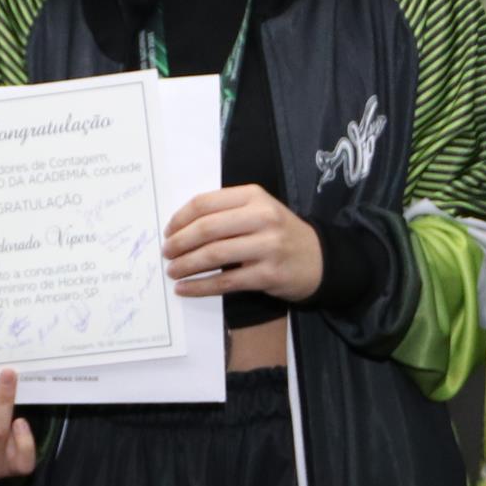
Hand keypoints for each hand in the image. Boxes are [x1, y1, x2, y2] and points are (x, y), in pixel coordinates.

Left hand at [165, 185, 322, 301]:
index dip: (180, 218)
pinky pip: (225, 281)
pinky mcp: (268, 275)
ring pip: (213, 255)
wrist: (319, 259)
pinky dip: (200, 286)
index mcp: (254, 196)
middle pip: (206, 229)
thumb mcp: (258, 209)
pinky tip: (185, 289)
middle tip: (166, 253)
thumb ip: (225, 211)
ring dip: (186, 265)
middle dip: (179, 243)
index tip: (168, 231)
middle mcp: (262, 218)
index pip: (205, 203)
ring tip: (172, 271)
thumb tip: (179, 227)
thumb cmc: (279, 233)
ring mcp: (267, 247)